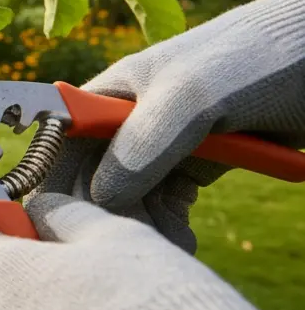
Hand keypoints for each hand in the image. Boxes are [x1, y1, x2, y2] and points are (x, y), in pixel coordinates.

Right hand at [35, 0, 304, 252]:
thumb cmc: (257, 60)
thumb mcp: (193, 98)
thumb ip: (142, 145)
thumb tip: (99, 198)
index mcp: (109, 95)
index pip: (56, 149)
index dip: (53, 189)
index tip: (68, 232)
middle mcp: (127, 121)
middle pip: (88, 182)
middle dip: (105, 219)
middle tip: (138, 248)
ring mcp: (162, 143)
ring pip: (126, 201)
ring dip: (140, 230)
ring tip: (171, 247)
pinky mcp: (196, 162)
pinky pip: (163, 204)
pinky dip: (167, 227)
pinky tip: (184, 240)